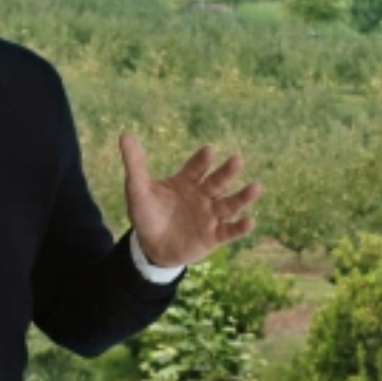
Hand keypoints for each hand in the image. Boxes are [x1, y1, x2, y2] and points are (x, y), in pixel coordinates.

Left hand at [119, 132, 261, 266]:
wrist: (151, 246)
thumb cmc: (147, 213)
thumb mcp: (137, 190)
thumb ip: (135, 164)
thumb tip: (125, 134)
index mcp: (186, 181)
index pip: (196, 167)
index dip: (202, 159)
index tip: (209, 150)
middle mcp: (203, 195)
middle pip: (218, 181)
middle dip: (227, 172)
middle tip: (237, 159)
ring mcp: (210, 215)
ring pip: (230, 204)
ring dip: (243, 197)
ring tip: (256, 187)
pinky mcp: (213, 236)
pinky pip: (229, 231)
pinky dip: (240, 227)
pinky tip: (250, 220)